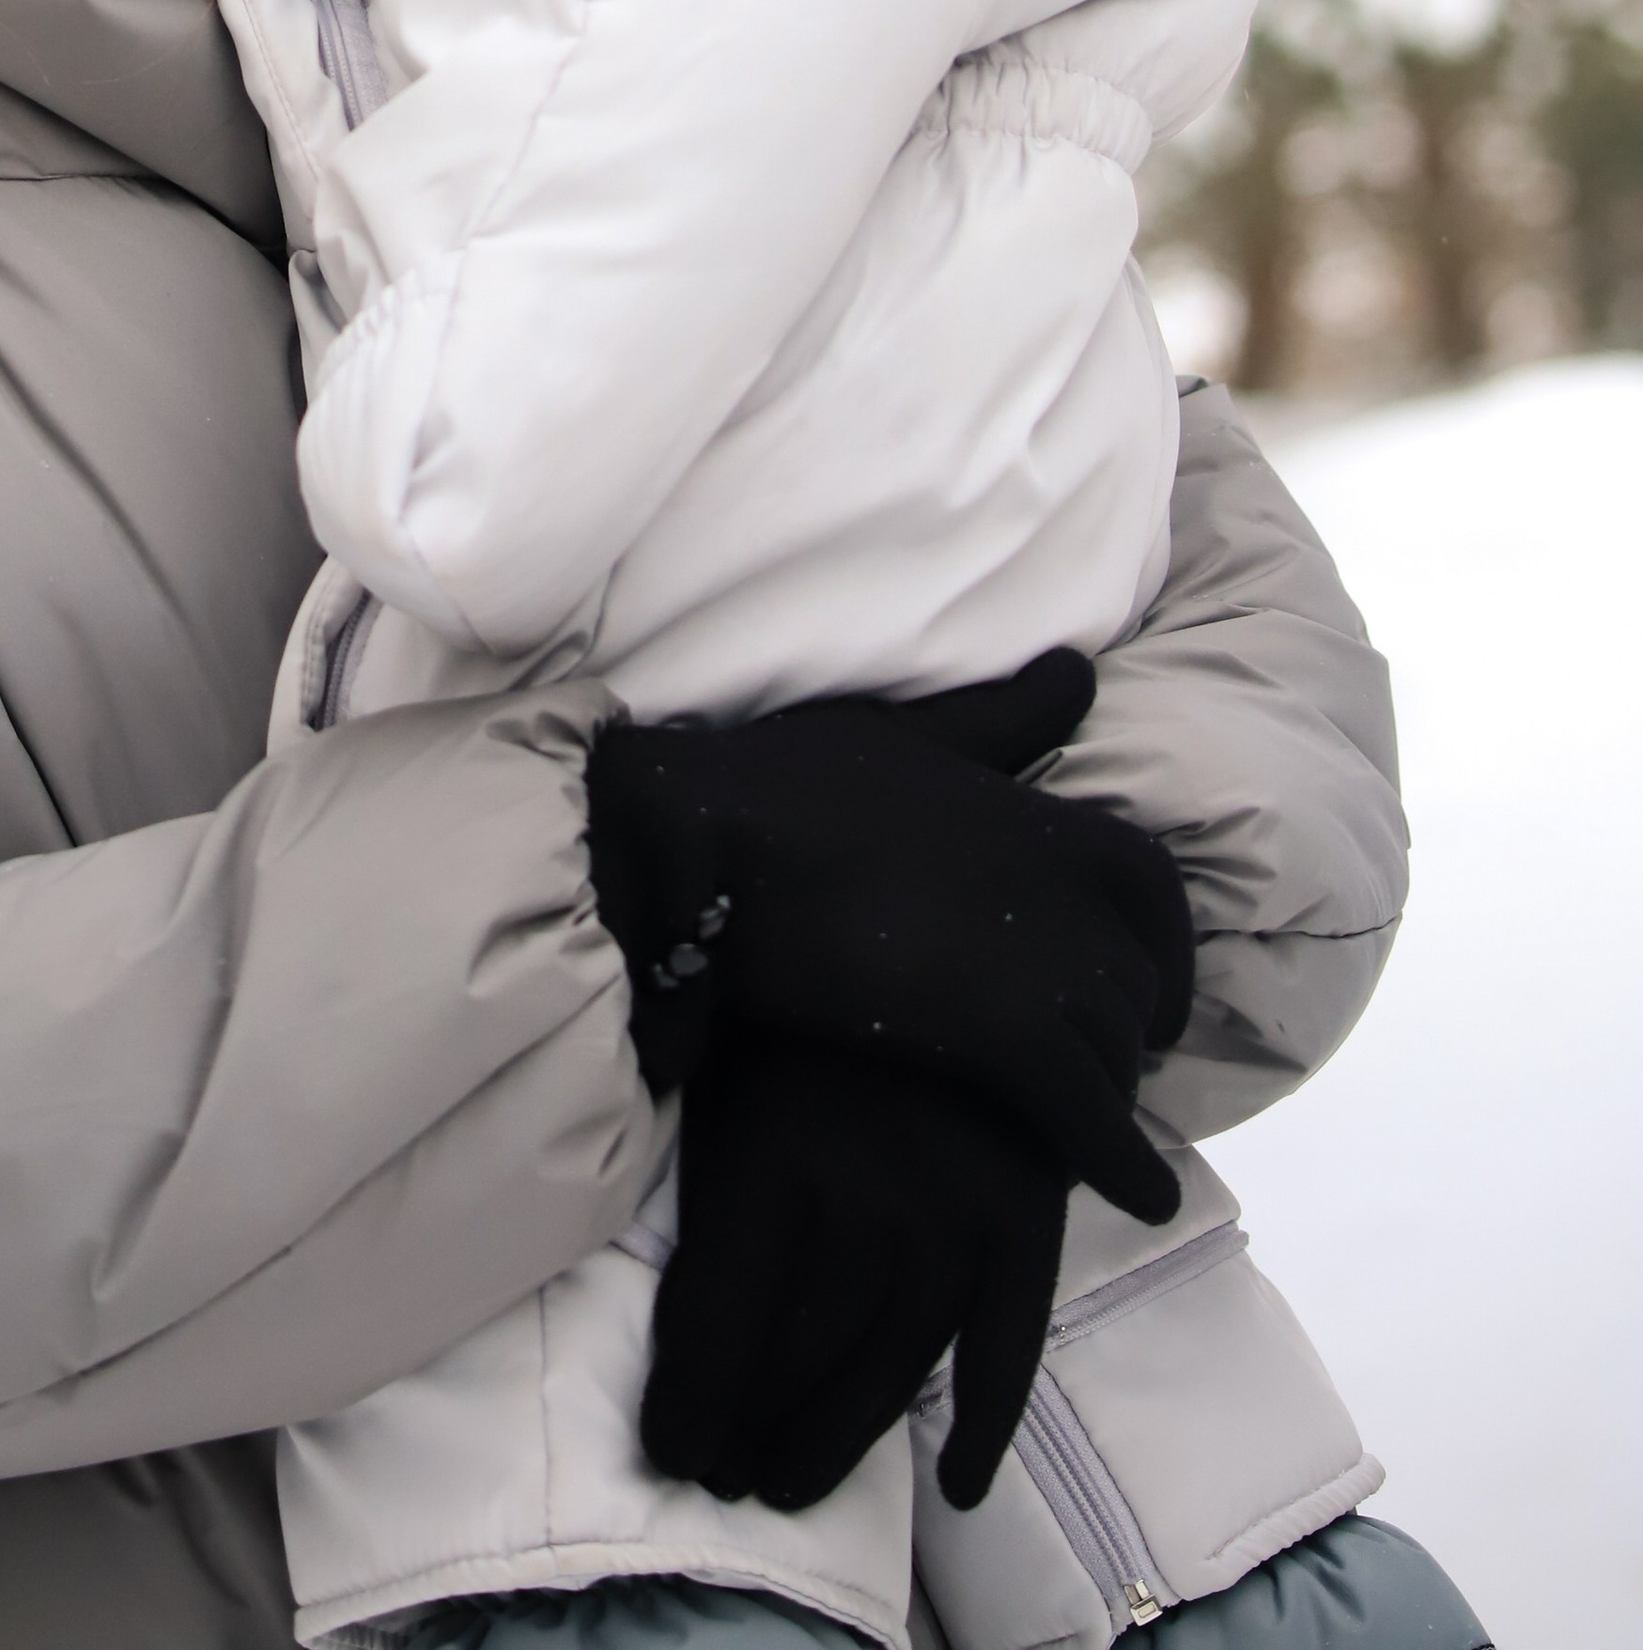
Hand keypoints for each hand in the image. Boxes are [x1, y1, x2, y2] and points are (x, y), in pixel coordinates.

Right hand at [586, 651, 1192, 1221]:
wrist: (702, 837)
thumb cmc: (782, 782)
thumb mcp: (906, 733)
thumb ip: (996, 719)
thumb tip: (1079, 671)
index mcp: (1029, 815)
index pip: (1148, 883)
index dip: (1165, 945)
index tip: (1153, 989)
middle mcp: (1052, 882)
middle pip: (1137, 975)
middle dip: (1132, 1028)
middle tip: (1115, 1070)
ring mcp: (1026, 956)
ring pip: (1116, 1043)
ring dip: (1111, 1090)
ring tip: (1097, 1134)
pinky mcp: (988, 1029)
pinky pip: (1086, 1109)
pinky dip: (1124, 1159)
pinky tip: (1141, 1198)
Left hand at [641, 1036, 1068, 1516]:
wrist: (939, 914)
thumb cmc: (793, 994)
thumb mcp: (722, 1069)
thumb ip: (692, 1182)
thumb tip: (664, 1323)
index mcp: (770, 1151)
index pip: (719, 1325)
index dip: (689, 1408)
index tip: (668, 1454)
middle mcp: (866, 1197)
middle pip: (799, 1357)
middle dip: (749, 1432)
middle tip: (721, 1474)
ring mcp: (957, 1211)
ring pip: (890, 1368)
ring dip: (835, 1441)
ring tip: (785, 1480)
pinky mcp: (1028, 1213)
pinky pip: (1011, 1344)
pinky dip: (987, 1425)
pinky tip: (957, 1487)